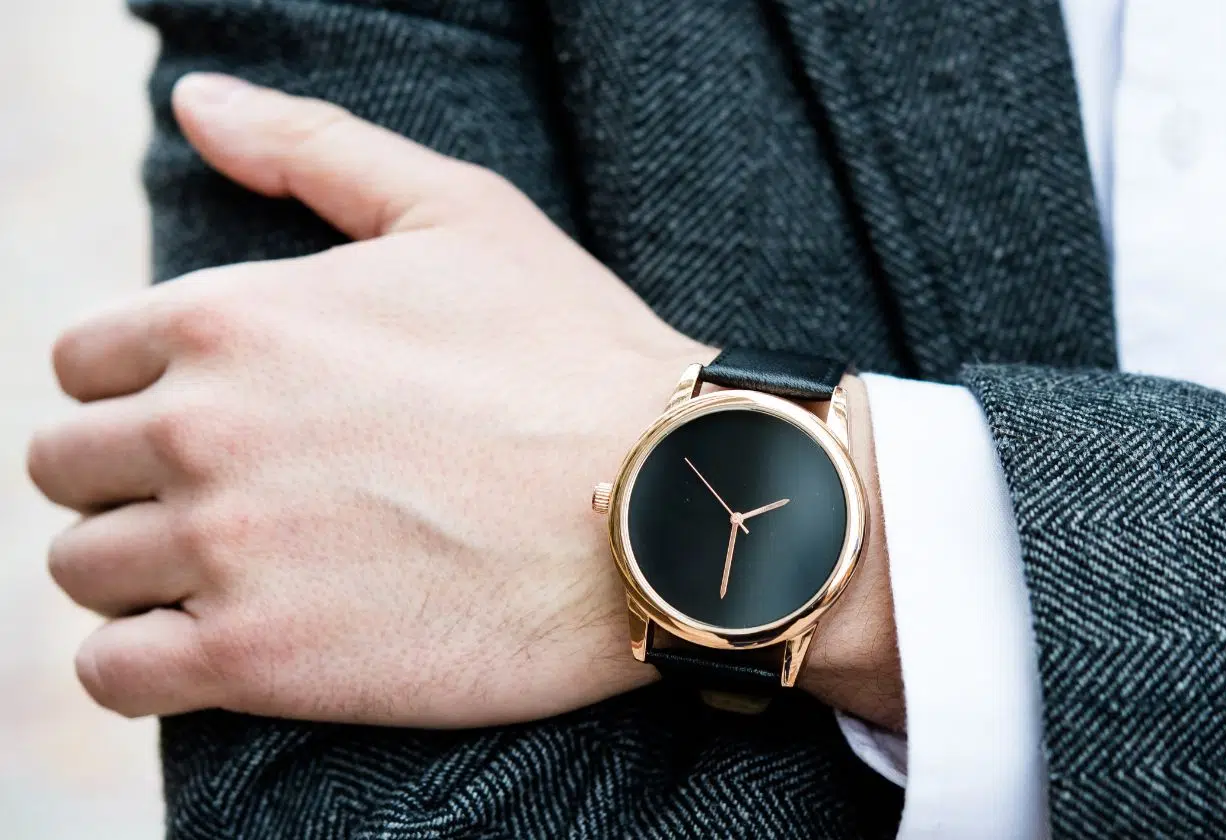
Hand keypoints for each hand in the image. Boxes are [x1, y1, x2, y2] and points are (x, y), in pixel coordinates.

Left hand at [27, 74, 901, 730]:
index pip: (83, 361)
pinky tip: (221, 644)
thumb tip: (196, 101)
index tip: (220, 421)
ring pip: (84, 569)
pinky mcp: (261, 658)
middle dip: (132, 480)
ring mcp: (226, 547)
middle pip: (67, 466)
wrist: (670, 505)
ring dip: (141, 572)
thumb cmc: (576, 356)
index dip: (143, 390)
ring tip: (239, 571)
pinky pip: (115, 674)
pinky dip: (147, 663)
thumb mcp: (461, 212)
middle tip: (235, 498)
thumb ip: (313, 146)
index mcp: (233, 316)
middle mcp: (204, 426)